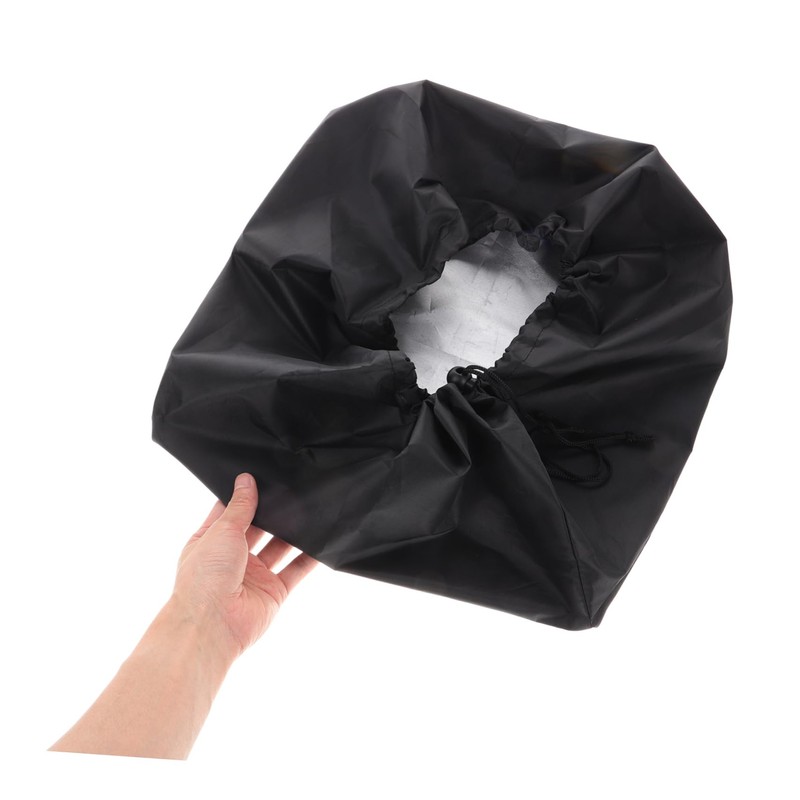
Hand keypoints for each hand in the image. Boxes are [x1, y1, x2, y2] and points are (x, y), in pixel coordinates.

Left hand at [172, 472, 318, 659]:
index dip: (246, 496)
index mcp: (212, 541)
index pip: (231, 512)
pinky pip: (296, 570)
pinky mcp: (274, 592)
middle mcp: (233, 557)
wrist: (212, 625)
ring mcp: (254, 575)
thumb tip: (246, 479)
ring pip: (280, 547)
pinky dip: (309, 558)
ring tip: (311, 510)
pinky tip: (322, 543)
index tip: (263, 477)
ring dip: (293, 533)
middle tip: (293, 491)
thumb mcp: (221, 531)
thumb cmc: (204, 577)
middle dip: (274, 513)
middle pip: (259, 528)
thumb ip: (240, 506)